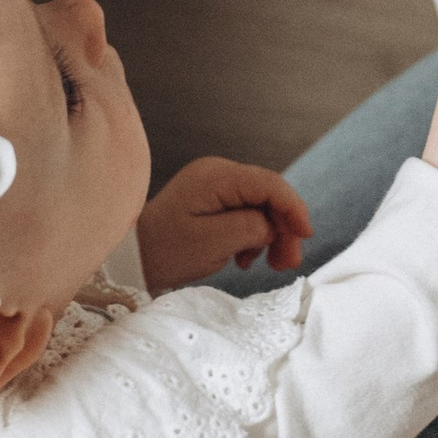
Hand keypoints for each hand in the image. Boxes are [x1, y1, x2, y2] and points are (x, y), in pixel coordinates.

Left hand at [135, 156, 310, 296]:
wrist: (131, 258)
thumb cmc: (165, 251)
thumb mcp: (212, 243)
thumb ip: (252, 228)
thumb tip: (274, 225)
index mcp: (216, 176)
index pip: (270, 183)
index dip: (294, 208)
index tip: (306, 235)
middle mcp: (218, 173)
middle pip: (269, 194)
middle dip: (284, 227)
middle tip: (288, 262)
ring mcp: (215, 185)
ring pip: (261, 205)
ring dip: (271, 234)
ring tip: (270, 265)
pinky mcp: (213, 200)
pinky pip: (246, 212)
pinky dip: (253, 235)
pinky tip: (245, 258)